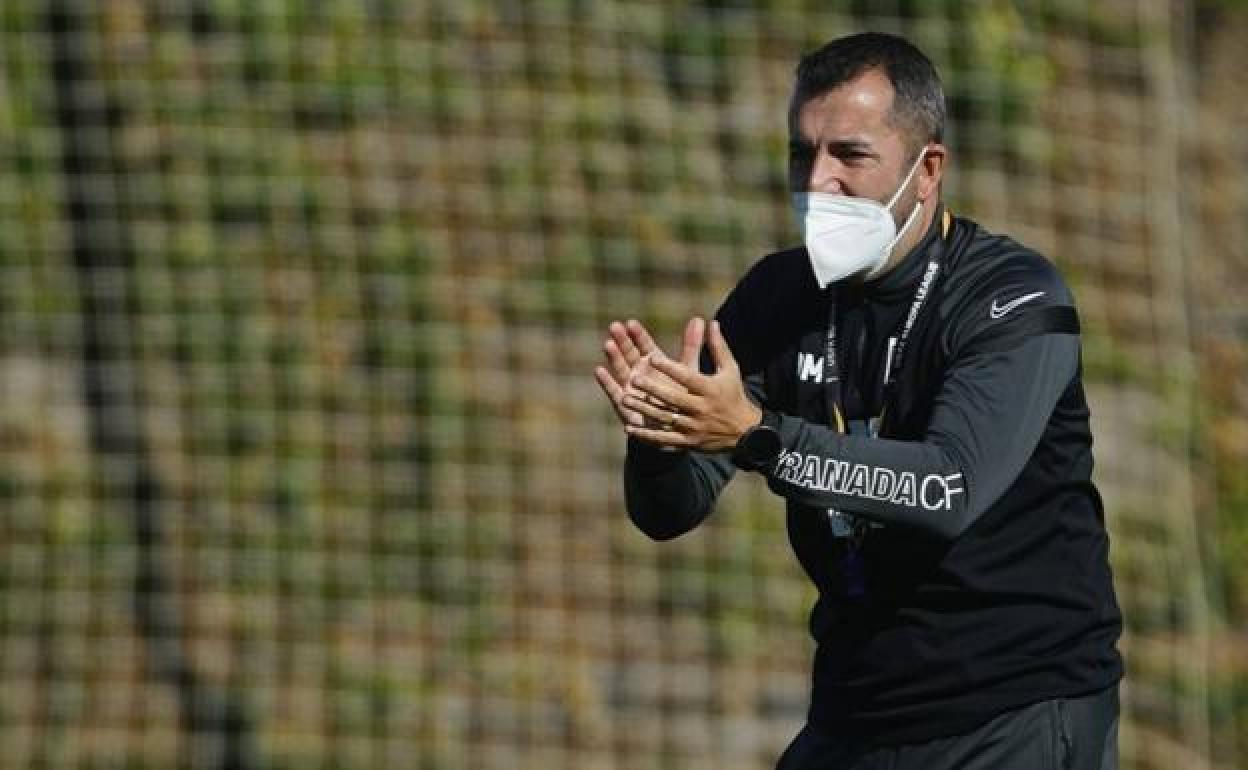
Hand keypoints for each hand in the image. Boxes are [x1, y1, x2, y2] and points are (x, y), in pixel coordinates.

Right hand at [594, 317, 703, 427]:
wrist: (675, 426)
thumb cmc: (683, 396)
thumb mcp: (688, 370)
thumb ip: (691, 346)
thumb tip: (700, 319)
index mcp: (654, 362)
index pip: (644, 344)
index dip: (638, 334)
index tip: (631, 323)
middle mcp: (639, 371)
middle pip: (629, 353)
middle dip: (622, 340)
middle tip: (614, 326)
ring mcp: (630, 386)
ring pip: (621, 368)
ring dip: (614, 357)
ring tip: (608, 344)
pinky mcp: (624, 403)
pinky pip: (614, 391)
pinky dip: (607, 382)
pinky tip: (599, 370)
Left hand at [622, 320, 761, 451]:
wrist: (745, 432)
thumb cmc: (733, 394)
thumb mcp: (729, 369)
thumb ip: (718, 347)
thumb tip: (711, 322)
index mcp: (710, 389)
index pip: (688, 377)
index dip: (670, 368)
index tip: (651, 357)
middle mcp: (702, 409)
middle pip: (674, 398)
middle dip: (653, 389)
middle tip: (634, 378)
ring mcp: (694, 427)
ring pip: (666, 418)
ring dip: (644, 410)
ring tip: (625, 399)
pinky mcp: (688, 442)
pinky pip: (665, 440)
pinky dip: (646, 436)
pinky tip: (629, 428)